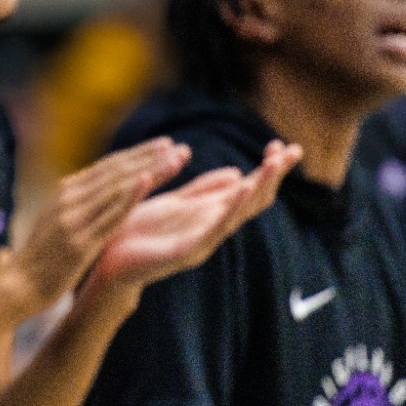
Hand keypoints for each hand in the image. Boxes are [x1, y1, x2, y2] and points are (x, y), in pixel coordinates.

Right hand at [0, 138, 190, 317]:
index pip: (108, 166)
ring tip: (174, 159)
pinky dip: (130, 195)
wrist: (19, 285)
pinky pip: (110, 215)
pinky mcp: (80, 241)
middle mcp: (69, 198)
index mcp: (66, 191)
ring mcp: (74, 218)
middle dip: (149, 156)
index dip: (137, 153)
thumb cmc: (41, 255)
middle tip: (177, 146)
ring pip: (118, 187)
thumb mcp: (57, 219)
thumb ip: (77, 203)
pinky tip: (147, 181)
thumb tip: (99, 189)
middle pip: (116, 170)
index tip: (163, 144)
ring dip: (149, 170)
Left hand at [84, 140, 301, 298]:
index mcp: (211, 214)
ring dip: (256, 187)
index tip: (281, 144)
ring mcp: (203, 241)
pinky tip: (240, 190)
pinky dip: (228, 210)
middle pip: (253, 200)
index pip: (250, 189)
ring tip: (271, 165)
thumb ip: (203, 189)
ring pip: (238, 213)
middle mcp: (214, 228)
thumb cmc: (142, 232)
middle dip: (273, 175)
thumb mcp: (176, 202)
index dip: (268, 168)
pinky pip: (212, 230)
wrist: (112, 261)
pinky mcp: (185, 252)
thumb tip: (237, 172)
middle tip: (293, 150)